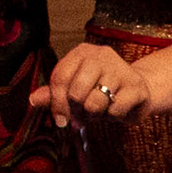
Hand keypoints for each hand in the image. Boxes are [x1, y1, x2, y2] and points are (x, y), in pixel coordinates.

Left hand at [33, 42, 154, 124]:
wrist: (138, 91)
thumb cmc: (101, 90)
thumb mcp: (75, 89)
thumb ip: (54, 94)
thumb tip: (33, 99)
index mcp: (82, 53)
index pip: (60, 78)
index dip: (57, 103)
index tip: (60, 119)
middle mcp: (101, 55)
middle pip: (76, 92)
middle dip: (78, 109)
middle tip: (85, 111)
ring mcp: (121, 69)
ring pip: (95, 103)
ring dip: (96, 114)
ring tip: (102, 108)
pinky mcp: (136, 86)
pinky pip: (115, 110)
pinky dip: (113, 116)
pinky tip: (118, 109)